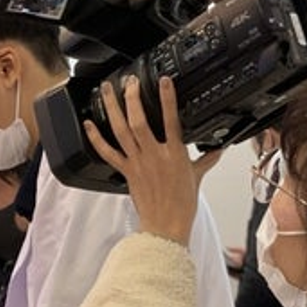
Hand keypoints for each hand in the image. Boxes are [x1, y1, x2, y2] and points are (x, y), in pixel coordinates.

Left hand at [84, 77, 205, 245]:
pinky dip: (96, 138)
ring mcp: (137, 163)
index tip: (163, 81)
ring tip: (106, 91)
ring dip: (112, 109)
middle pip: (139, 121)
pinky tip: (88, 124)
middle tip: (129, 81)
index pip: (172, 120)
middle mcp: (153, 155)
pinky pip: (107, 153)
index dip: (167, 98)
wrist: (166, 226)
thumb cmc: (182, 204)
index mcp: (174, 153)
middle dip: (132, 98)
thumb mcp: (197, 177)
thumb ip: (206, 159)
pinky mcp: (126, 172)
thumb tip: (218, 150)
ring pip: (121, 131)